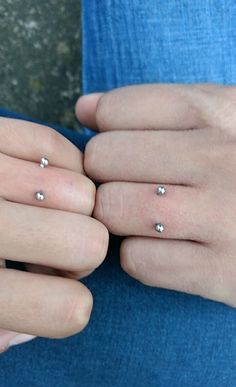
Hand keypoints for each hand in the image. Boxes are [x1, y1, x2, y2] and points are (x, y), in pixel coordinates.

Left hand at [0, 118, 107, 352]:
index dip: (71, 308)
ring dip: (69, 210)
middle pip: (90, 243)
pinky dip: (59, 167)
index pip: (69, 310)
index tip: (51, 294)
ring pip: (80, 191)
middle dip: (80, 254)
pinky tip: (35, 183)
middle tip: (47, 252)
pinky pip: (54, 146)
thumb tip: (25, 327)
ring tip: (34, 214)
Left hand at [76, 84, 235, 306]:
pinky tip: (167, 250)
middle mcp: (221, 159)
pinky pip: (138, 261)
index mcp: (222, 113)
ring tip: (145, 218)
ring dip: (118, 216)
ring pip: (112, 209)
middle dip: (106, 175)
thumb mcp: (227, 120)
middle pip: (103, 160)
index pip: (118, 111)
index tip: (125, 148)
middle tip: (133, 185)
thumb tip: (86, 108)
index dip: (107, 132)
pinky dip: (141, 258)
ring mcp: (223, 217)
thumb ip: (158, 108)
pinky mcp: (223, 273)